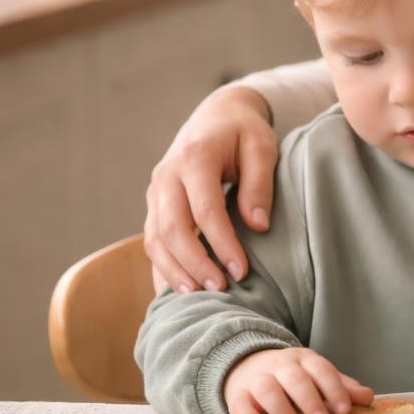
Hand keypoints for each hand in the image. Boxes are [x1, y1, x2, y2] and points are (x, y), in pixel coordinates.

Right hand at [145, 85, 277, 294]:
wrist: (216, 116)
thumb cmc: (244, 132)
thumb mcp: (262, 146)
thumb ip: (260, 184)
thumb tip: (258, 227)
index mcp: (195, 158)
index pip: (205, 210)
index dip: (222, 244)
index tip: (241, 271)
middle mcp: (167, 175)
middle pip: (171, 229)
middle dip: (195, 264)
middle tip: (221, 290)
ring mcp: (156, 191)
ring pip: (154, 239)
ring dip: (174, 271)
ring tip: (198, 297)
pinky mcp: (154, 204)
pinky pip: (151, 240)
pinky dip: (162, 267)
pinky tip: (176, 291)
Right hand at [223, 347, 373, 413]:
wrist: (247, 367)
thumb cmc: (292, 378)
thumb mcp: (317, 377)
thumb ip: (341, 387)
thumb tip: (368, 397)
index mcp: (305, 360)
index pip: (321, 369)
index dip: (334, 388)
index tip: (344, 409)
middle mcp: (280, 366)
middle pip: (295, 378)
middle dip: (310, 399)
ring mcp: (256, 379)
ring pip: (267, 390)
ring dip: (283, 410)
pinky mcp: (236, 395)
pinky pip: (240, 405)